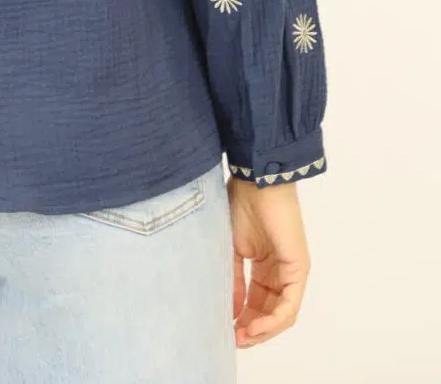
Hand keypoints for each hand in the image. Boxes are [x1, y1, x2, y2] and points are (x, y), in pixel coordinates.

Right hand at [227, 175, 310, 349]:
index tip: (224, 330)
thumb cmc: (241, 205)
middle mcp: (281, 273)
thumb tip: (231, 312)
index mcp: (265, 267)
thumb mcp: (232, 249)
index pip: (256, 303)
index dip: (242, 320)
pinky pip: (289, 305)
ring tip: (242, 337)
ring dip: (262, 330)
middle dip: (252, 330)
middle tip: (233, 340)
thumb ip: (234, 280)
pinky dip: (272, 320)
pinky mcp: (299, 270)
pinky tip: (255, 326)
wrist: (255, 183)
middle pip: (270, 313)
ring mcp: (292, 272)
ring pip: (282, 315)